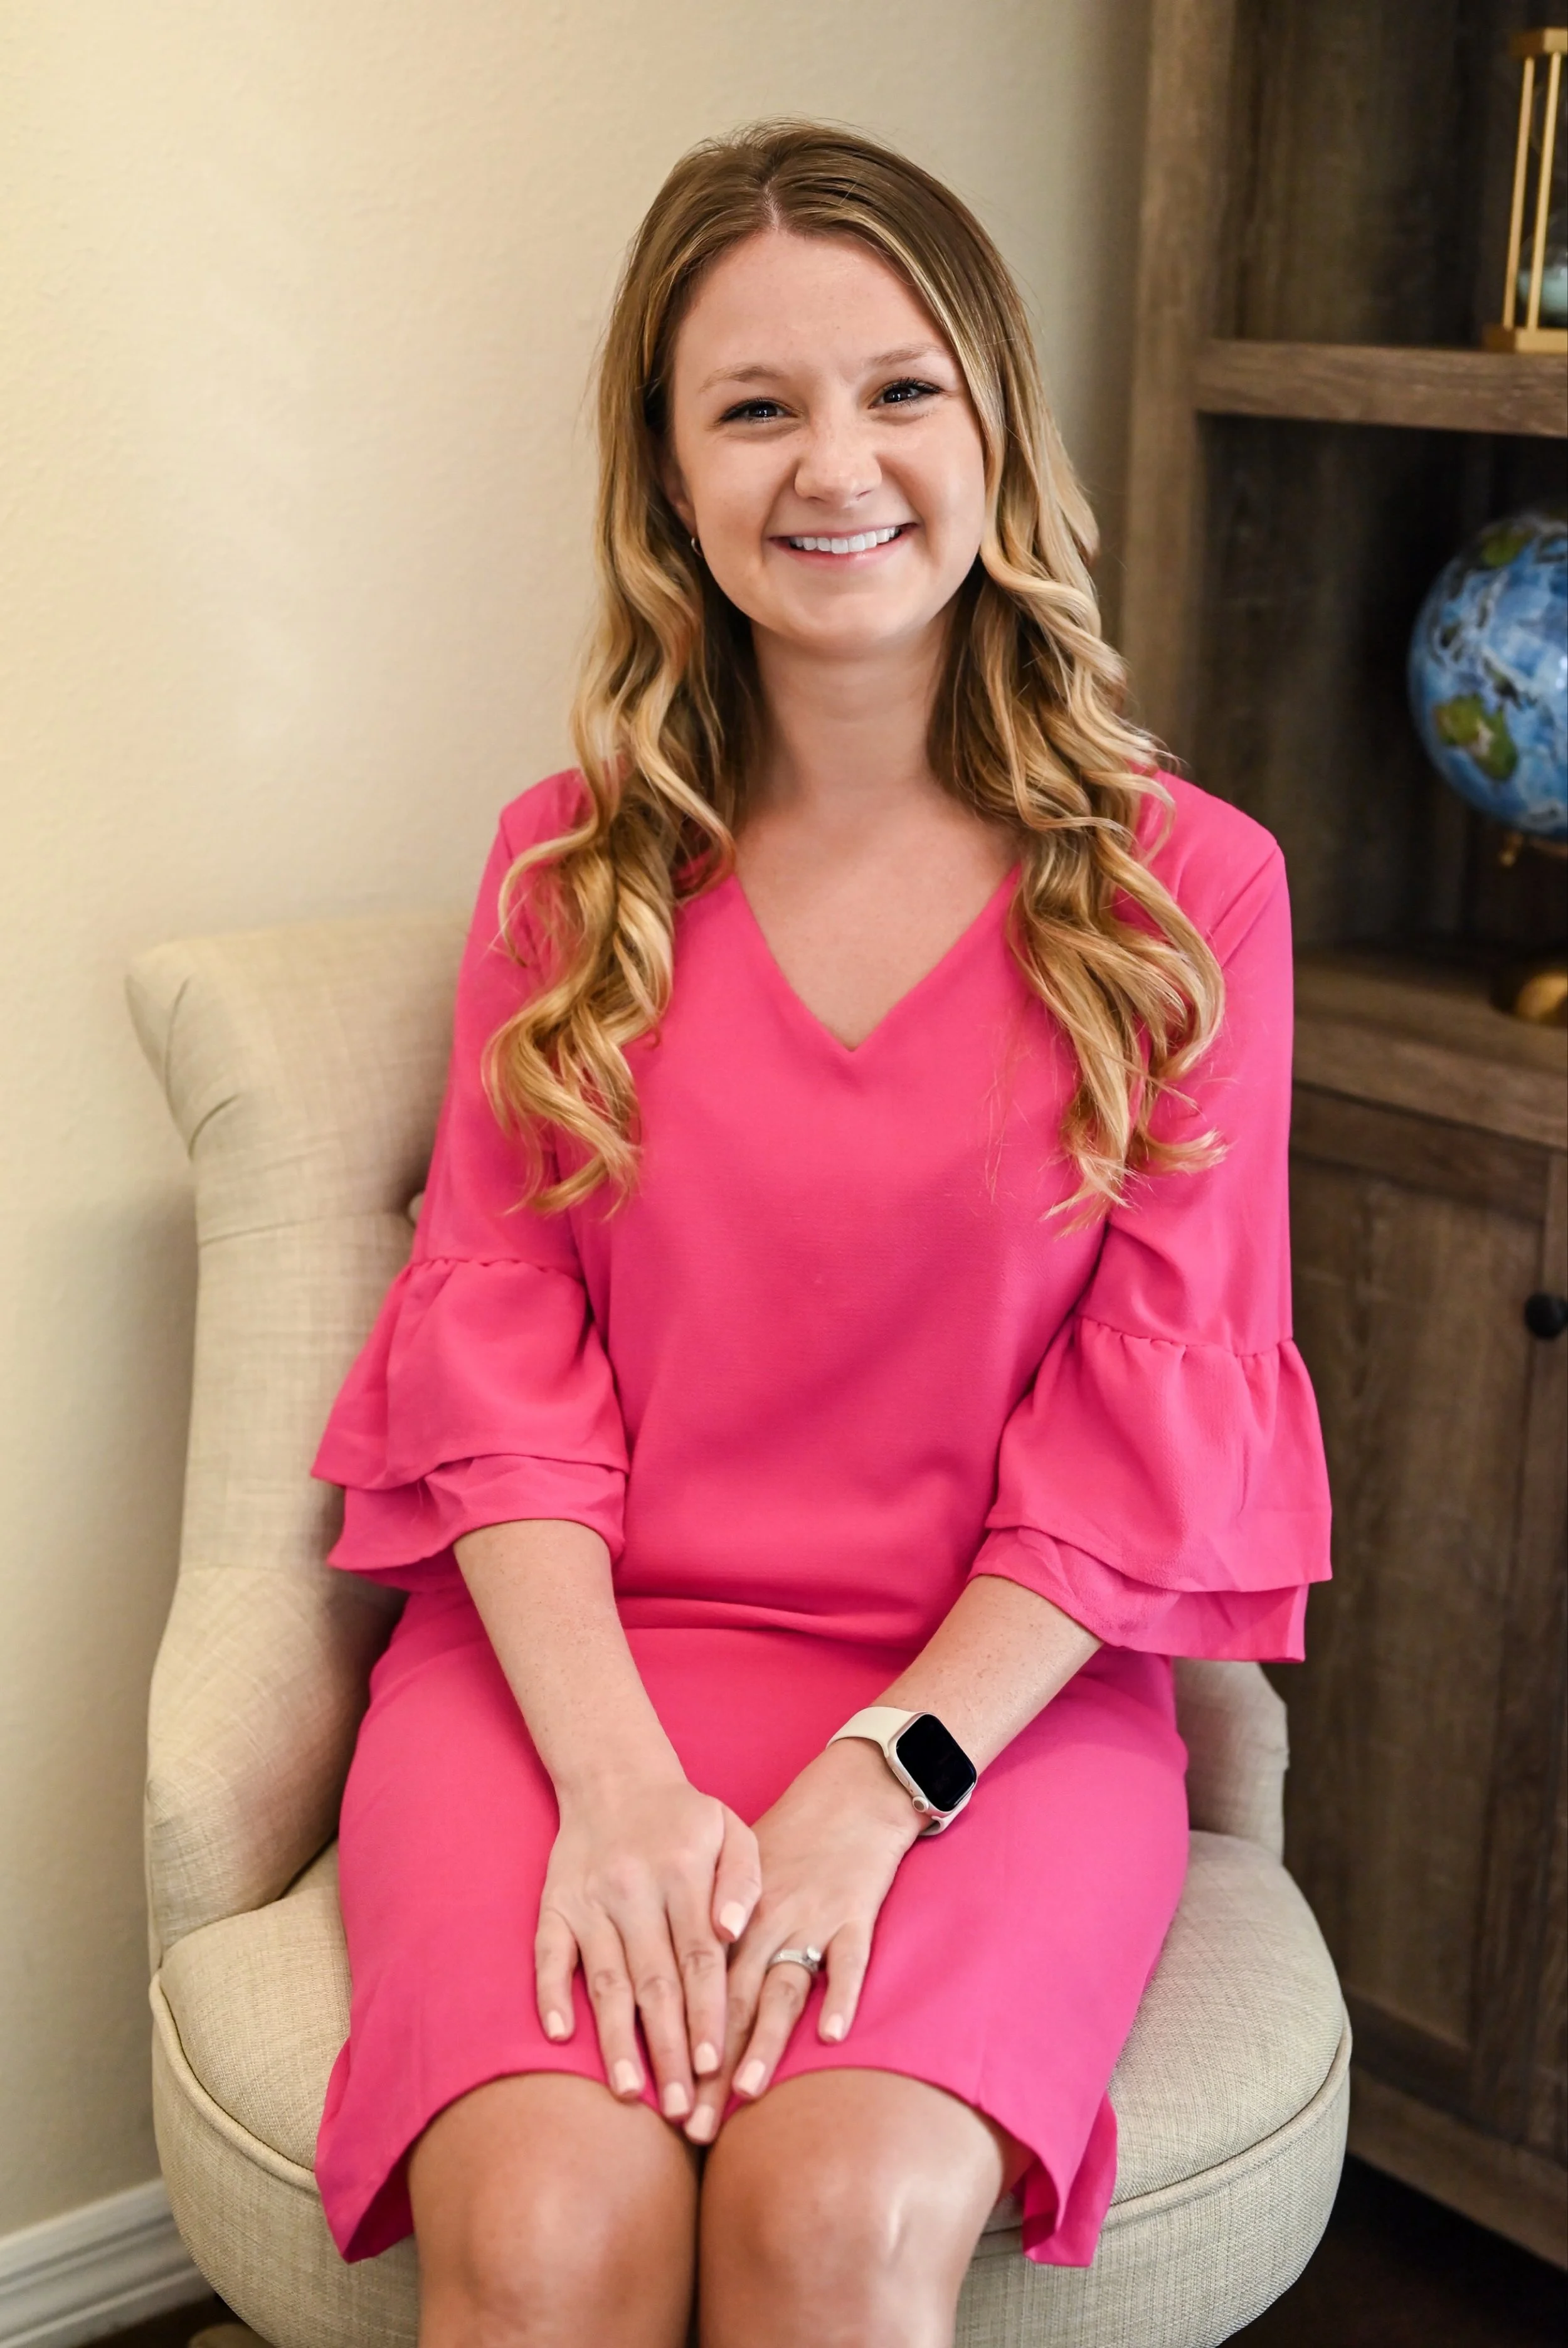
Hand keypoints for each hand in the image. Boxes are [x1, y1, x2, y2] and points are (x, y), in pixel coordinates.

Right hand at [536, 1769, 760, 2123]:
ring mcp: (589, 1900)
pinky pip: (548, 1954)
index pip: (698, 1958)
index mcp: (681, 1873)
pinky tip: (561, 2037)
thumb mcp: (731, 1829)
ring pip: (604, 1979)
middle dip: (667, 2049)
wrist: (614, 1776)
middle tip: (682, 2108)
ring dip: (615, 2039)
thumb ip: (744, 1879)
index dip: (705, 2014)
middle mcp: (633, 1890)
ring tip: (630, 2093)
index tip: (713, 2066)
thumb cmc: (684, 1818)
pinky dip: (551, 1994)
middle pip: (653, 1981)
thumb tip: (733, 1929)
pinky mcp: (554, 1904)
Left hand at [683, 1737, 923, 2143]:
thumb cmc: (791, 1840)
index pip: (694, 1993)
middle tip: (693, 2125)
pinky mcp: (855, 1913)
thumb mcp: (738, 1880)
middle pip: (732, 2004)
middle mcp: (763, 1922)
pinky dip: (842, 1993)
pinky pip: (849, 1959)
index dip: (677, 2049)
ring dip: (763, 2041)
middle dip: (710, 2068)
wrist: (850, 1795)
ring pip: (782, 1987)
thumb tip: (670, 1991)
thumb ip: (709, 1929)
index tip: (659, 2102)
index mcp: (729, 1916)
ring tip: (744, 2090)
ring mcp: (810, 1918)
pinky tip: (833, 2033)